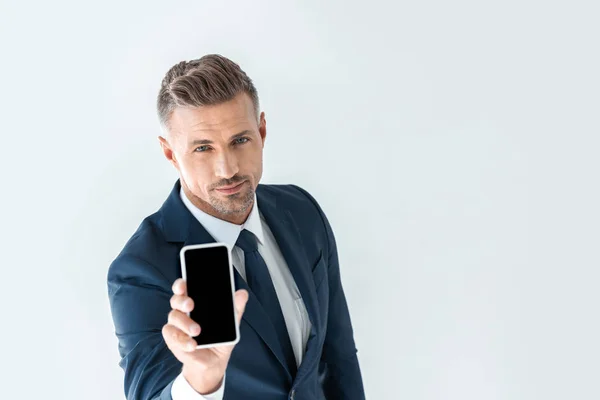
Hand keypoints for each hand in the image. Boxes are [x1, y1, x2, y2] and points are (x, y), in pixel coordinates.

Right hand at [162, 278, 248, 393]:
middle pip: (176, 300)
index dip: (181, 284)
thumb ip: (235, 308)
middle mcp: (183, 311)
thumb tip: (242, 293)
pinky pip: (172, 336)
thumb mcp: (231, 324)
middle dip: (182, 301)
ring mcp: (177, 325)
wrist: (214, 360)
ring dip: (185, 323)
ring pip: (173, 317)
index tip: (184, 285)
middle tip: (191, 306)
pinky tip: (192, 345)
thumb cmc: (220, 337)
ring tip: (197, 331)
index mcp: (195, 301)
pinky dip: (182, 340)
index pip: (184, 288)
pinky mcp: (173, 339)